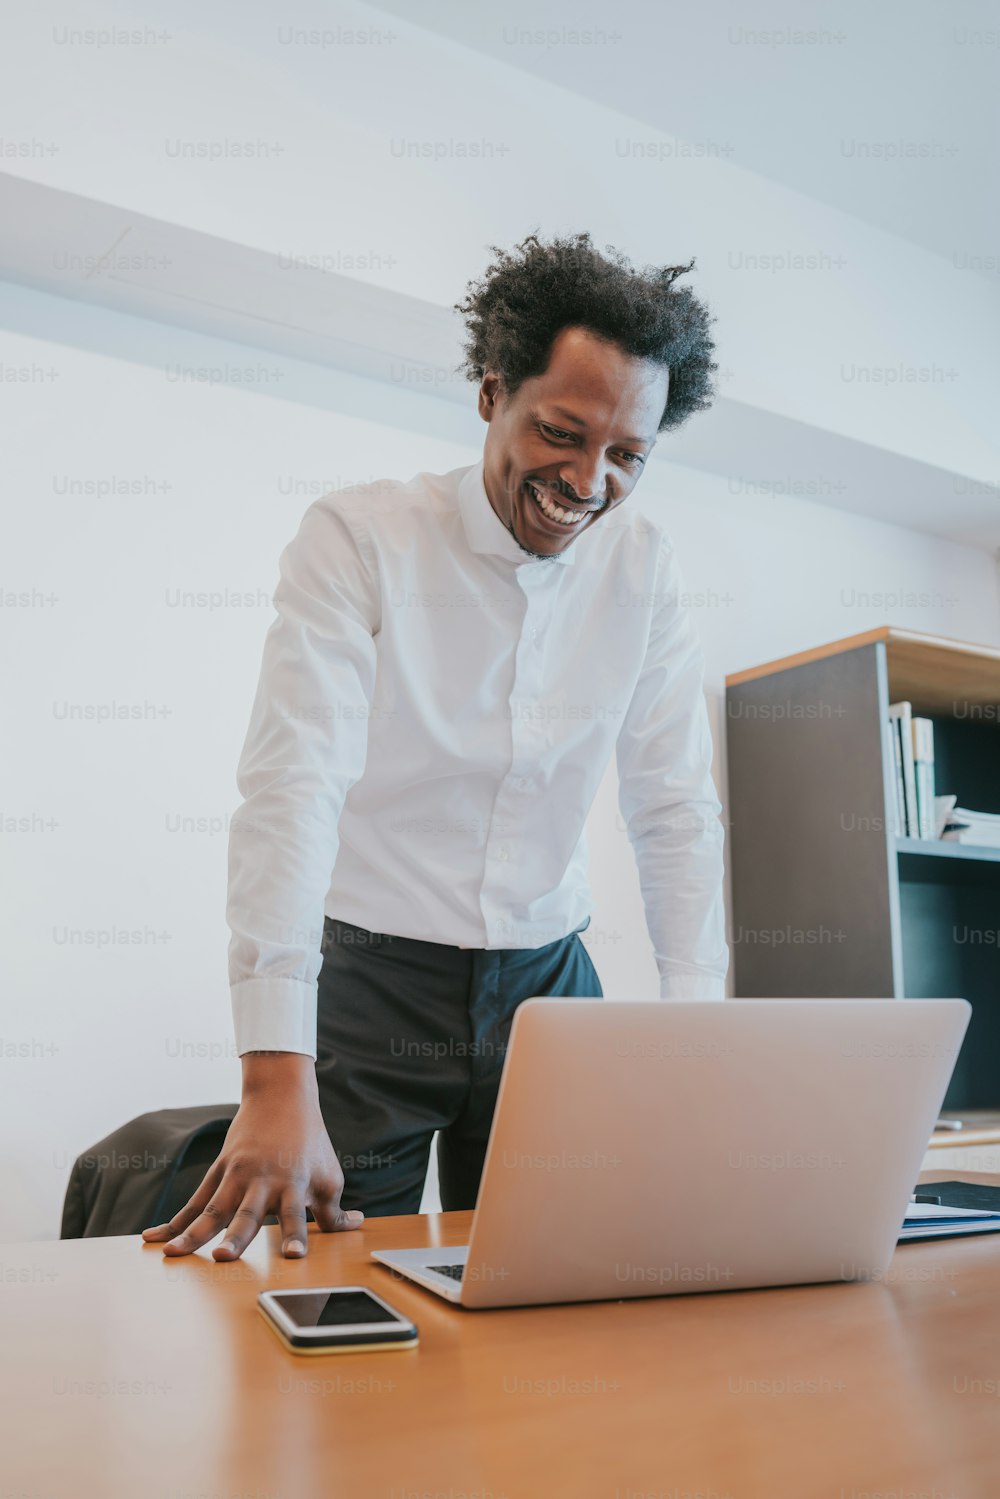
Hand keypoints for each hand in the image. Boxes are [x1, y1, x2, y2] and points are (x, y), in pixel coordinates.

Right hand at [141, 1052, 362, 1259]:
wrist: (280, 1096)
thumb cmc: (309, 1141)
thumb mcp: (329, 1174)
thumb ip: (335, 1210)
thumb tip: (356, 1228)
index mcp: (294, 1183)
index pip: (296, 1214)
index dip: (295, 1236)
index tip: (292, 1257)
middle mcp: (263, 1181)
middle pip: (248, 1213)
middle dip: (236, 1237)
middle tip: (224, 1257)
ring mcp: (236, 1176)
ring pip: (212, 1210)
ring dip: (193, 1234)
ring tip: (174, 1255)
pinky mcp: (218, 1173)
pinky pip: (193, 1202)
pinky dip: (173, 1222)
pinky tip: (153, 1240)